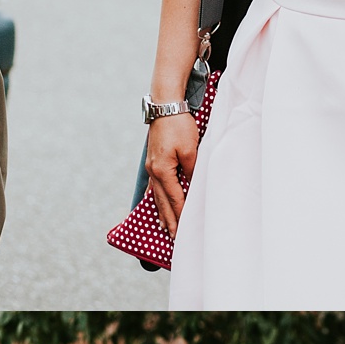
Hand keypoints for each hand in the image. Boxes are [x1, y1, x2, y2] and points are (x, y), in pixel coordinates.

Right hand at [146, 108, 198, 232]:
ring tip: (164, 227)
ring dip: (161, 212)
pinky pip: (153, 185)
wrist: (166, 105)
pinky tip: (154, 203)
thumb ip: (192, 171)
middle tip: (174, 239)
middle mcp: (154, 171)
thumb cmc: (179, 125)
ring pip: (156, 195)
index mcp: (162, 171)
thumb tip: (193, 188)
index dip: (181, 216)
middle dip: (169, 220)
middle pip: (162, 202)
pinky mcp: (153, 160)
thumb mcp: (191, 150)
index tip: (185, 232)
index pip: (174, 199)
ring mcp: (151, 166)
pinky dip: (155, 197)